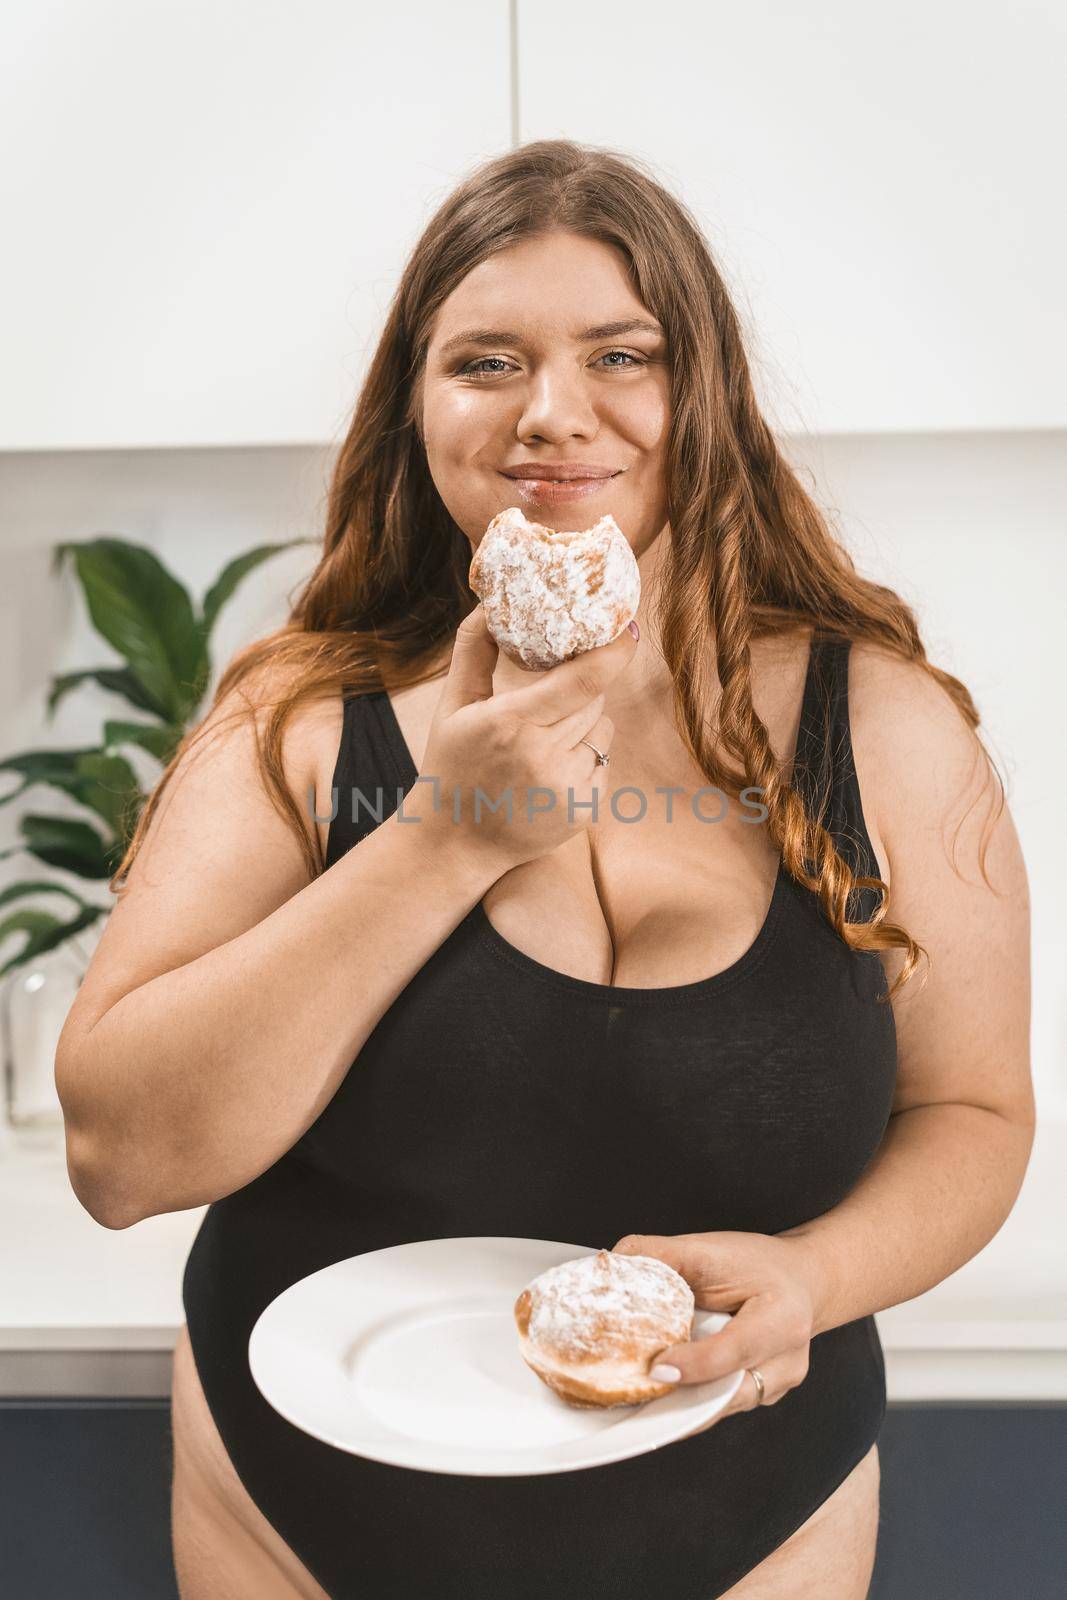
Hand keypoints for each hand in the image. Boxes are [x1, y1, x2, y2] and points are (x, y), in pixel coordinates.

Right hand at [416, 602, 636, 873]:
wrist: (456, 843)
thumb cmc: (452, 765)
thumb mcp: (453, 705)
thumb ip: (472, 649)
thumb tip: (492, 603)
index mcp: (508, 722)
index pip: (582, 680)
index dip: (614, 651)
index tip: (628, 629)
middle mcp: (541, 756)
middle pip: (594, 700)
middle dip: (580, 689)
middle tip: (551, 695)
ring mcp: (566, 787)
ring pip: (602, 729)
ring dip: (584, 723)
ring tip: (542, 740)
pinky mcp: (584, 810)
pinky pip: (604, 762)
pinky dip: (585, 757)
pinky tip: (549, 771)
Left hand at [610, 1230, 819, 1439]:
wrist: (801, 1281)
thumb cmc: (757, 1263)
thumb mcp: (713, 1248)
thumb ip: (666, 1255)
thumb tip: (616, 1264)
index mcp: (782, 1318)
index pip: (736, 1349)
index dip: (695, 1364)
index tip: (656, 1369)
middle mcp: (787, 1362)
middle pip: (727, 1392)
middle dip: (679, 1398)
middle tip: (634, 1393)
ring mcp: (778, 1386)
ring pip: (721, 1407)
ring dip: (680, 1405)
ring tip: (638, 1397)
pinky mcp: (764, 1397)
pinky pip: (721, 1406)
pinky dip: (690, 1402)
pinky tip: (660, 1394)